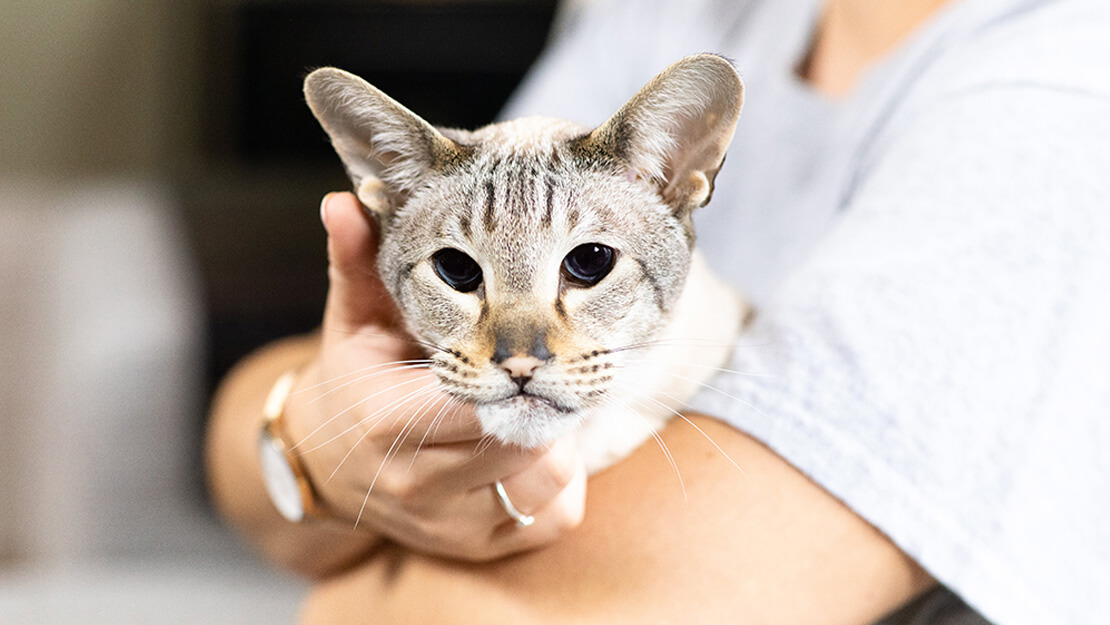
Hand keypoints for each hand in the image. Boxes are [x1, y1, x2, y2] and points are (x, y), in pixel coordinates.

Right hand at [282, 192, 586, 560]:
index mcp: (387, 420)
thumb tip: (345, 201)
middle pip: (523, 440)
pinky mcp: (478, 549)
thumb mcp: (354, 318)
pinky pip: (554, 517)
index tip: (529, 342)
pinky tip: (528, 450)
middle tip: (542, 367)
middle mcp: (417, 483)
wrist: (332, 464)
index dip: (514, 370)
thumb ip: (358, 261)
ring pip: (548, 481)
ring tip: (530, 406)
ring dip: (556, 440)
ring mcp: (449, 525)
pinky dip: (557, 482)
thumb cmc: (356, 378)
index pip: (478, 399)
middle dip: (542, 399)